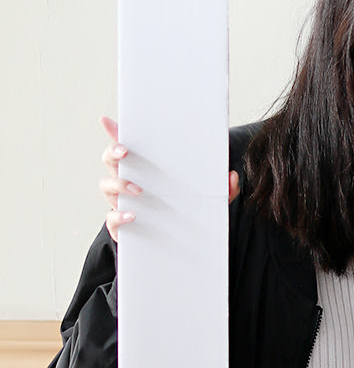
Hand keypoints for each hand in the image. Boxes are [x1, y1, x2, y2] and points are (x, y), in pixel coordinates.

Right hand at [98, 115, 238, 241]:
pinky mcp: (121, 227)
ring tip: (137, 189)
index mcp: (145, 169)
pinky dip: (119, 216)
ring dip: (119, 184)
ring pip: (107, 187)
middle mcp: (128, 182)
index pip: (128, 146)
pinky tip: (132, 216)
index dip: (115, 132)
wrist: (180, 247)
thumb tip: (232, 177)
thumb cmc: (188, 213)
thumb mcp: (208, 200)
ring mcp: (122, 203)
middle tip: (126, 152)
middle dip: (113, 153)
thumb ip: (222, 189)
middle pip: (110, 161)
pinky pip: (112, 219)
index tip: (108, 120)